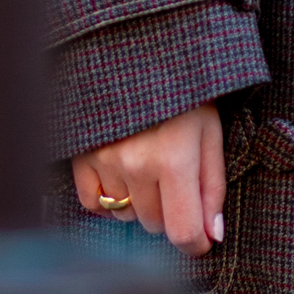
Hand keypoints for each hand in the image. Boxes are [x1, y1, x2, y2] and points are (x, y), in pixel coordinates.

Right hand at [71, 104, 225, 255]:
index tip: (200, 240)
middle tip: (176, 178)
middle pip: (155, 225)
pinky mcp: (80, 155)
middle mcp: (136, 165)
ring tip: (148, 167)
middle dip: (170, 211)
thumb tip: (212, 235)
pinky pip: (91, 203)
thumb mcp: (210, 131)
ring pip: (125, 216)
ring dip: (140, 203)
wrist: (136, 49)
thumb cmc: (183, 89)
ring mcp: (103, 160)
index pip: (182, 232)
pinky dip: (107, 198)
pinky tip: (121, 176)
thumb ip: (213, 186)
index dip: (195, 244)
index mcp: (174, 159)